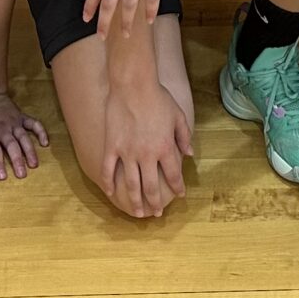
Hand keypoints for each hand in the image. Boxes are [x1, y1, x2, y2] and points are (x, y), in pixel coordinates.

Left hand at [0, 89, 48, 179]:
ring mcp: (14, 123)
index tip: (3, 177)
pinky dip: (41, 132)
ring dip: (29, 152)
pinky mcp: (22, 117)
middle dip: (17, 161)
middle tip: (22, 175)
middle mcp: (3, 131)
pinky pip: (34, 124)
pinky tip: (45, 143)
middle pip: (12, 147)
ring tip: (34, 164)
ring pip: (23, 138)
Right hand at [101, 76, 190, 217]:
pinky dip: (109, 184)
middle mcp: (147, 154)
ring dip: (135, 201)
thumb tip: (190, 154)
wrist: (133, 84)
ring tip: (138, 212)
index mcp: (165, 147)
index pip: (174, 175)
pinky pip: (108, 170)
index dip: (178, 187)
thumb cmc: (158, 97)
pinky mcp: (112, 146)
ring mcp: (127, 152)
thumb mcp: (178, 115)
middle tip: (157, 214)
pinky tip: (111, 193)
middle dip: (156, 202)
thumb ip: (184, 136)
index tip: (180, 196)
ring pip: (131, 184)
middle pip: (152, 186)